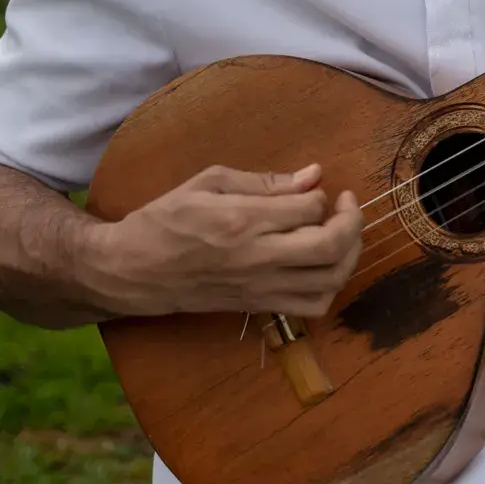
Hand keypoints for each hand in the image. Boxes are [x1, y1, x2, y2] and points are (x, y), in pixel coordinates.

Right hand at [80, 164, 363, 317]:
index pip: (310, 209)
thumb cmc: (167, 219)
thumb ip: (265, 181)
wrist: (132, 269)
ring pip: (330, 281)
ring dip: (349, 255)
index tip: (316, 189)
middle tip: (346, 206)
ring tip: (342, 234)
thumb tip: (314, 176)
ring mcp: (260, 287)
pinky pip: (313, 306)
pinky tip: (323, 266)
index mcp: (242, 220)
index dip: (323, 196)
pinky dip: (330, 286)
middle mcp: (257, 258)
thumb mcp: (208, 183)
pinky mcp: (259, 306)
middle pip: (331, 248)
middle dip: (352, 223)